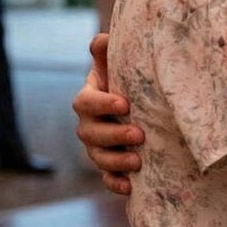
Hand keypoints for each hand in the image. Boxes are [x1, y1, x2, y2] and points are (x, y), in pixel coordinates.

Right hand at [72, 33, 143, 193]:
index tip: (124, 103)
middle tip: (139, 135)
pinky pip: (106, 178)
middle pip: (91, 134)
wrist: (140, 106)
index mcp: (89, 99)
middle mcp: (89, 125)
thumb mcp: (119, 66)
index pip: (86, 102)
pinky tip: (129, 186)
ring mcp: (97, 148)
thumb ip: (108, 54)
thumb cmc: (127, 81)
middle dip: (114, 135)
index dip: (102, 104)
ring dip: (116, 161)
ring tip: (138, 161)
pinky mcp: (109, 167)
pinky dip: (115, 183)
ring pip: (98, 158)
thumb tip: (101, 39)